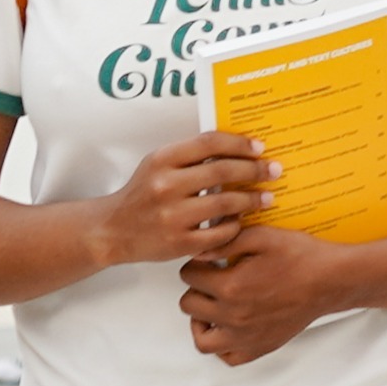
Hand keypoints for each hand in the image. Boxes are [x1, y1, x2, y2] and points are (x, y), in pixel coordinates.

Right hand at [89, 132, 272, 272]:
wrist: (113, 229)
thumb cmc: (142, 195)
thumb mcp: (158, 166)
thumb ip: (190, 157)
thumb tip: (236, 149)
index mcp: (162, 160)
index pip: (209, 143)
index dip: (239, 143)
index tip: (259, 146)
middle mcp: (166, 186)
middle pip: (223, 170)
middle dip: (254, 169)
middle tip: (273, 170)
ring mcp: (173, 216)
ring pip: (226, 202)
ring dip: (252, 199)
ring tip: (266, 197)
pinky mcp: (180, 243)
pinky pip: (220, 232)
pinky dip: (236, 224)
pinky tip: (242, 220)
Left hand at [177, 224, 344, 367]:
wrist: (331, 280)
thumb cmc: (301, 257)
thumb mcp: (261, 236)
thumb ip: (224, 243)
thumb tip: (198, 252)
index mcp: (231, 287)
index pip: (189, 276)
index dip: (196, 264)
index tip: (207, 262)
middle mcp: (234, 316)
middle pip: (189, 305)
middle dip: (196, 289)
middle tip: (211, 280)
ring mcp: (246, 337)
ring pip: (202, 339)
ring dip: (201, 321)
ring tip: (213, 307)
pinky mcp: (260, 347)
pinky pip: (228, 357)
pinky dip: (222, 345)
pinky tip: (230, 327)